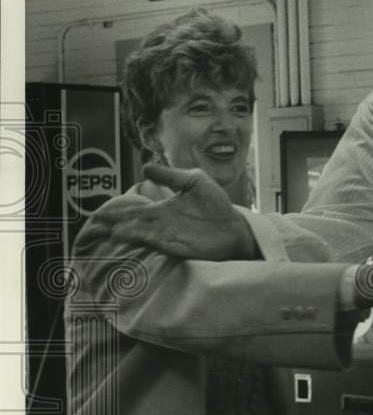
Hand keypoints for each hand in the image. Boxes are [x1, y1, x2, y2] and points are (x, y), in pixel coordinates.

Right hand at [81, 164, 256, 260]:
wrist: (235, 226)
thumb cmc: (216, 204)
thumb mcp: (194, 181)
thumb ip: (171, 175)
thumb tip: (144, 167)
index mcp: (163, 209)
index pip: (134, 211)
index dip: (117, 212)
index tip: (98, 212)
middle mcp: (162, 224)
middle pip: (133, 224)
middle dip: (115, 225)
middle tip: (95, 225)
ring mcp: (169, 236)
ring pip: (142, 234)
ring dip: (128, 233)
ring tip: (112, 231)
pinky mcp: (180, 247)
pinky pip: (159, 243)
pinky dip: (146, 240)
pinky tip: (135, 236)